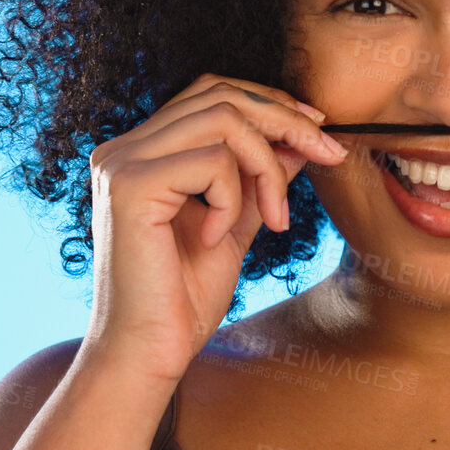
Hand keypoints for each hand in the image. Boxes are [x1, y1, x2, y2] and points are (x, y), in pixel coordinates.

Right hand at [81, 74, 348, 380]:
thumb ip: (260, 179)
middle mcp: (124, 148)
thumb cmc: (183, 300)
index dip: (270, 104)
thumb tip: (301, 137)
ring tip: (274, 217)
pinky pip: (212, 162)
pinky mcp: (130, 184)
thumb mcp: (237, 225)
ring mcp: (121, 162)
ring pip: (223, 120)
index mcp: (142, 153)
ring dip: (267, 166)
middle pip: (220, 94)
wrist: (148, 354)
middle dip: (285, 121)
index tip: (318, 130)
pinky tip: (217, 239)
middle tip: (328, 154)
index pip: (211, 95)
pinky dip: (234, 199)